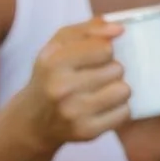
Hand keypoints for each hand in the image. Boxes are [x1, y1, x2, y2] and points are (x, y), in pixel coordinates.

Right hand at [19, 18, 130, 149]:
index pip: (104, 48)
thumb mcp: (59, 45)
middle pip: (117, 69)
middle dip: (112, 69)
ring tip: (103, 89)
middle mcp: (61, 89)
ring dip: (118, 88)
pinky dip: (119, 108)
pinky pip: (125, 113)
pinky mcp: (87, 132)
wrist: (34, 120)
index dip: (106, 50)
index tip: (98, 55)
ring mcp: (74, 113)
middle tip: (97, 76)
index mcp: (53, 63)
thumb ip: (89, 29)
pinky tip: (104, 106)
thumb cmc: (52, 74)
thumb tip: (119, 29)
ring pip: (124, 91)